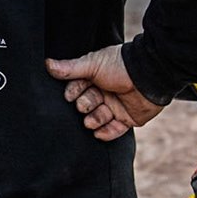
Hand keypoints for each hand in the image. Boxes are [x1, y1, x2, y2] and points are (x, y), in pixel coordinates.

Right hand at [45, 46, 164, 141]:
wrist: (149, 76)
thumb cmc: (120, 66)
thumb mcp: (92, 64)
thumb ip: (70, 68)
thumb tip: (46, 64)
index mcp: (95, 77)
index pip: (77, 89)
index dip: (73, 93)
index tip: (70, 96)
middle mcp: (104, 92)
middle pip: (85, 106)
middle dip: (85, 106)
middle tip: (86, 105)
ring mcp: (116, 106)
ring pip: (98, 120)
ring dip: (95, 120)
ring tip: (94, 118)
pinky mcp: (128, 119)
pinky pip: (114, 131)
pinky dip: (106, 133)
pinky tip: (99, 133)